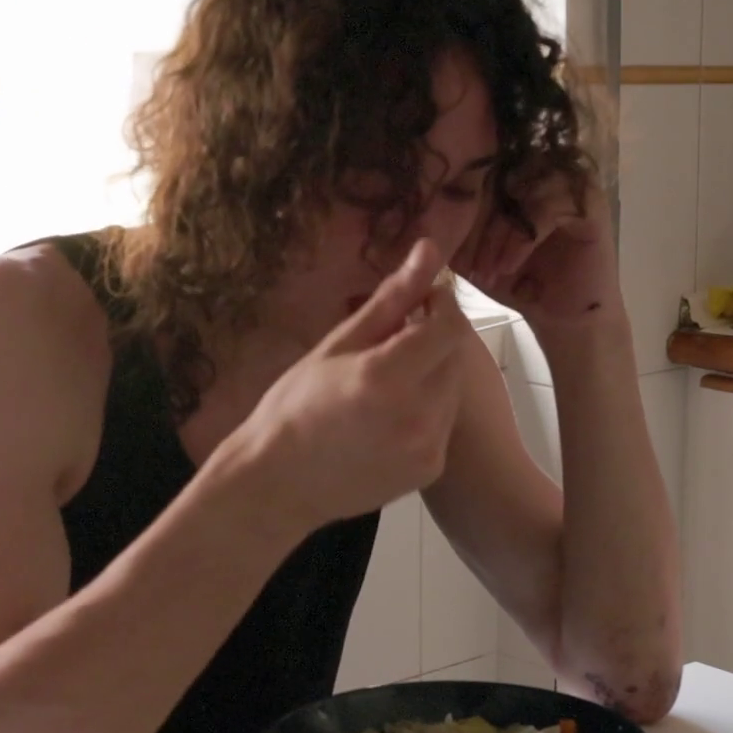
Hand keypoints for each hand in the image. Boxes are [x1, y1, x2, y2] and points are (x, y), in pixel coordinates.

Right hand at [229, 239, 468, 529]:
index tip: (420, 300)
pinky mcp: (429, 468)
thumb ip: (392, 299)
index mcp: (388, 374)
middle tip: (396, 340)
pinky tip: (389, 415)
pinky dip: (427, 409)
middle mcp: (417, 412)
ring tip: (388, 380)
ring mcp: (427, 445)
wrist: (278, 484)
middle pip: (454, 356)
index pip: (449, 325)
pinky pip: (443, 423)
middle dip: (434, 339)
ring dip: (432, 374)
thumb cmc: (295, 406)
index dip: (441, 305)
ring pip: (452, 389)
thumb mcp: (337, 344)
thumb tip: (430, 249)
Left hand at [452, 173, 619, 329]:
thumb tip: (410, 207)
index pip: (476, 165)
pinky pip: (545, 210)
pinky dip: (519, 241)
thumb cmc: (515, 281)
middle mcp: (543, 165)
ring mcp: (569, 180)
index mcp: (514, 168)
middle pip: (496, 173)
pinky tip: (507, 268)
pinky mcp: (589, 202)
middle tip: (464, 261)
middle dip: (474, 219)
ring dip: (495, 233)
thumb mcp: (470, 250)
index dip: (455, 201)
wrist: (561, 318)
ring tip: (486, 270)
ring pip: (518, 191)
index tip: (441, 240)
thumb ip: (447, 224)